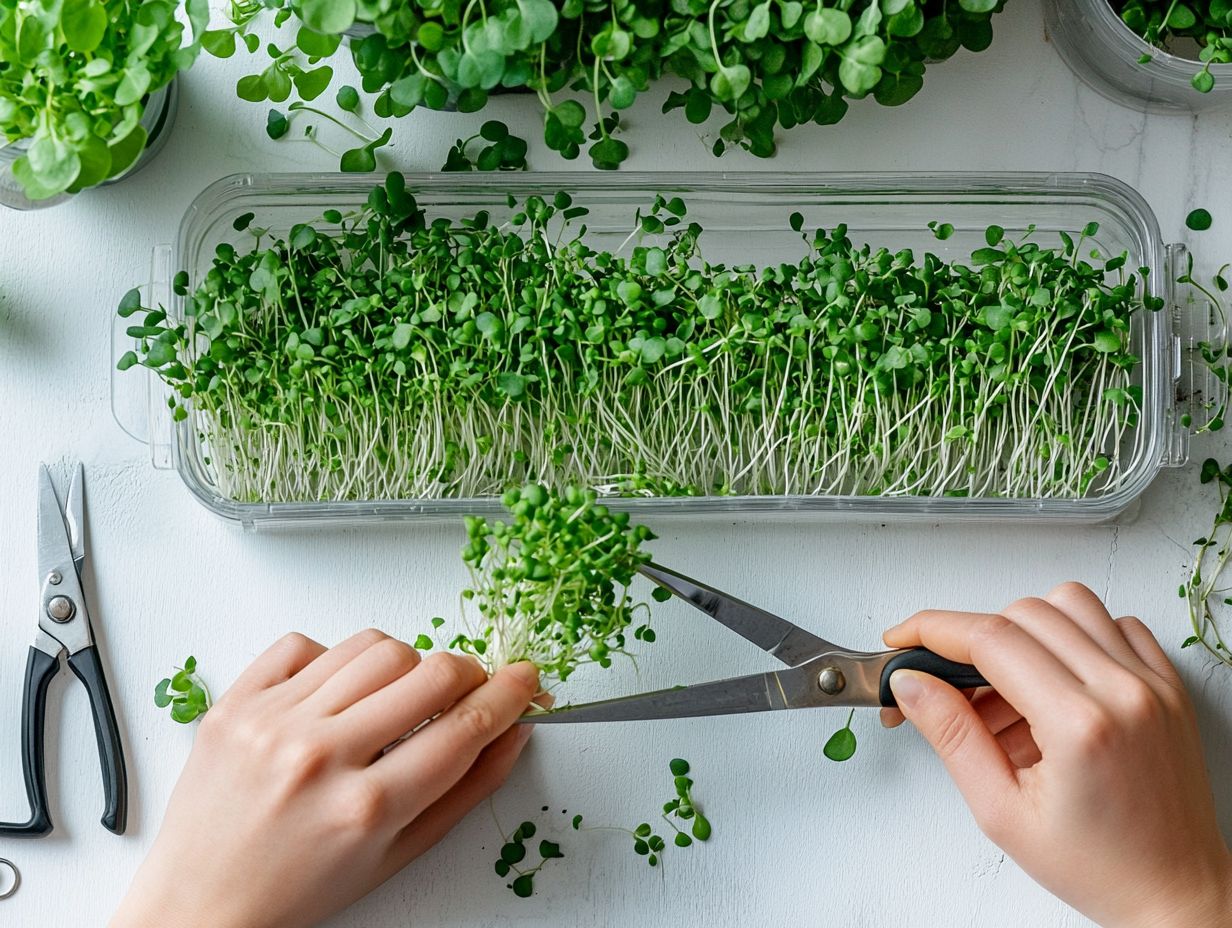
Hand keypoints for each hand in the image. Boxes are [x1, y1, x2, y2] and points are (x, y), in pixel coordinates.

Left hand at [111, 630, 539, 927]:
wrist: (200, 905)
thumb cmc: (297, 891)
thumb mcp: (397, 856)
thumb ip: (464, 791)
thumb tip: (511, 733)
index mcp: (366, 808)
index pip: (464, 726)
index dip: (509, 696)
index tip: (524, 681)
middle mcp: (319, 756)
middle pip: (429, 672)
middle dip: (466, 673)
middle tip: (466, 688)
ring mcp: (272, 723)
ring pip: (374, 645)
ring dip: (404, 664)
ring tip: (394, 697)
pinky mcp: (236, 703)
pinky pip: (305, 643)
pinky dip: (333, 659)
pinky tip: (335, 694)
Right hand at [880, 583, 1231, 927]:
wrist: (1174, 894)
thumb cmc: (1098, 866)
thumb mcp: (1001, 812)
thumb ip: (951, 735)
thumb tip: (912, 683)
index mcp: (1079, 724)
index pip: (990, 639)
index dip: (933, 629)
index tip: (904, 639)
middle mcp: (1123, 692)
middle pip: (1024, 613)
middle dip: (972, 638)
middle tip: (950, 683)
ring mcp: (1152, 683)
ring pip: (1069, 604)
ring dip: (1024, 630)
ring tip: (1008, 688)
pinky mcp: (1168, 685)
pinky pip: (1115, 624)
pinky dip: (1075, 637)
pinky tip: (1056, 683)